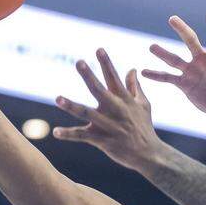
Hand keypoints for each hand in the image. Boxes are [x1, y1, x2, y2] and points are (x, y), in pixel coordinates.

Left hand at [54, 49, 164, 172]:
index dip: (106, 64)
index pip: (114, 78)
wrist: (150, 155)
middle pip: (100, 91)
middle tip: (79, 62)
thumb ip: (134, 87)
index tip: (98, 49)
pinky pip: (83, 136)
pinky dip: (69, 134)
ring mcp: (109, 126)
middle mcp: (116, 110)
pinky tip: (55, 132)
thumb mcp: (144, 105)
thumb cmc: (144, 128)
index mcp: (125, 100)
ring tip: (58, 98)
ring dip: (72, 106)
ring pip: (87, 113)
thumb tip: (132, 69)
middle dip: (89, 76)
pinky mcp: (103, 141)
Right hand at [142, 13, 205, 118]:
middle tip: (172, 19)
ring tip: (151, 46)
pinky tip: (144, 72)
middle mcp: (202, 59)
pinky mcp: (185, 84)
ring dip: (163, 53)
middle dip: (182, 30)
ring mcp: (191, 71)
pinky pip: (169, 78)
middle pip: (190, 41)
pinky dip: (157, 76)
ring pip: (175, 59)